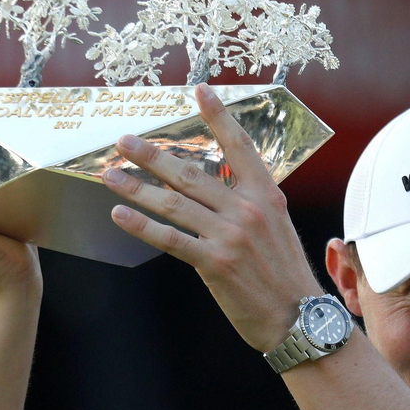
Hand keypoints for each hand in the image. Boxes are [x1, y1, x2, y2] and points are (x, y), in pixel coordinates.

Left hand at [104, 83, 322, 350]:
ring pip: (174, 203)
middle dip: (153, 155)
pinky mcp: (214, 263)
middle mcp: (247, 210)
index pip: (239, 146)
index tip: (199, 90)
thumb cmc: (285, 277)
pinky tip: (120, 214)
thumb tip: (220, 189)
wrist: (299, 318)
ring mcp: (230, 235)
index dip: (218, 116)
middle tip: (124, 141)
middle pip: (192, 173)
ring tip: (110, 175)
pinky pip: (171, 239)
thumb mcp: (278, 229)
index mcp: (267, 196)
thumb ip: (250, 205)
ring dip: (137, 187)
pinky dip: (143, 225)